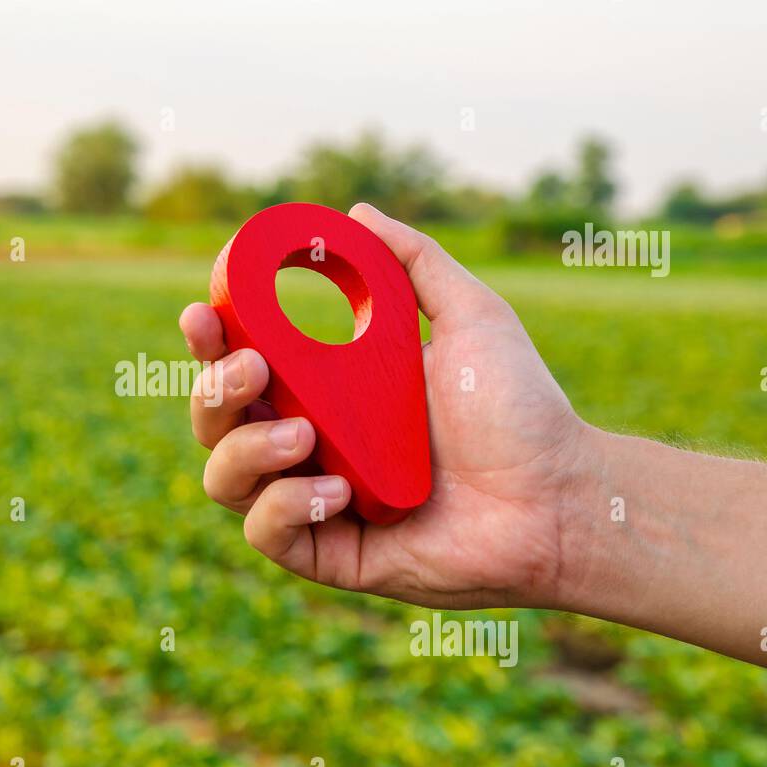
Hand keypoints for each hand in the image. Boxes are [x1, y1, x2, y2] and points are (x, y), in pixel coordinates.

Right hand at [180, 203, 588, 610]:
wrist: (560, 497)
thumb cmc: (520, 410)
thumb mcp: (471, 315)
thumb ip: (414, 262)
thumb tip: (356, 212)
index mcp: (326, 390)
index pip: (241, 363)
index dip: (210, 339)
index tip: (205, 311)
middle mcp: (308, 444)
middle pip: (215, 419)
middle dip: (213, 391)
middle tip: (252, 368)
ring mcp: (315, 500)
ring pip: (223, 479)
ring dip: (245, 448)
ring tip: (303, 434)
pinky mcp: (331, 554)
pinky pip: (268, 534)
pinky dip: (284, 507)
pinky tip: (334, 491)